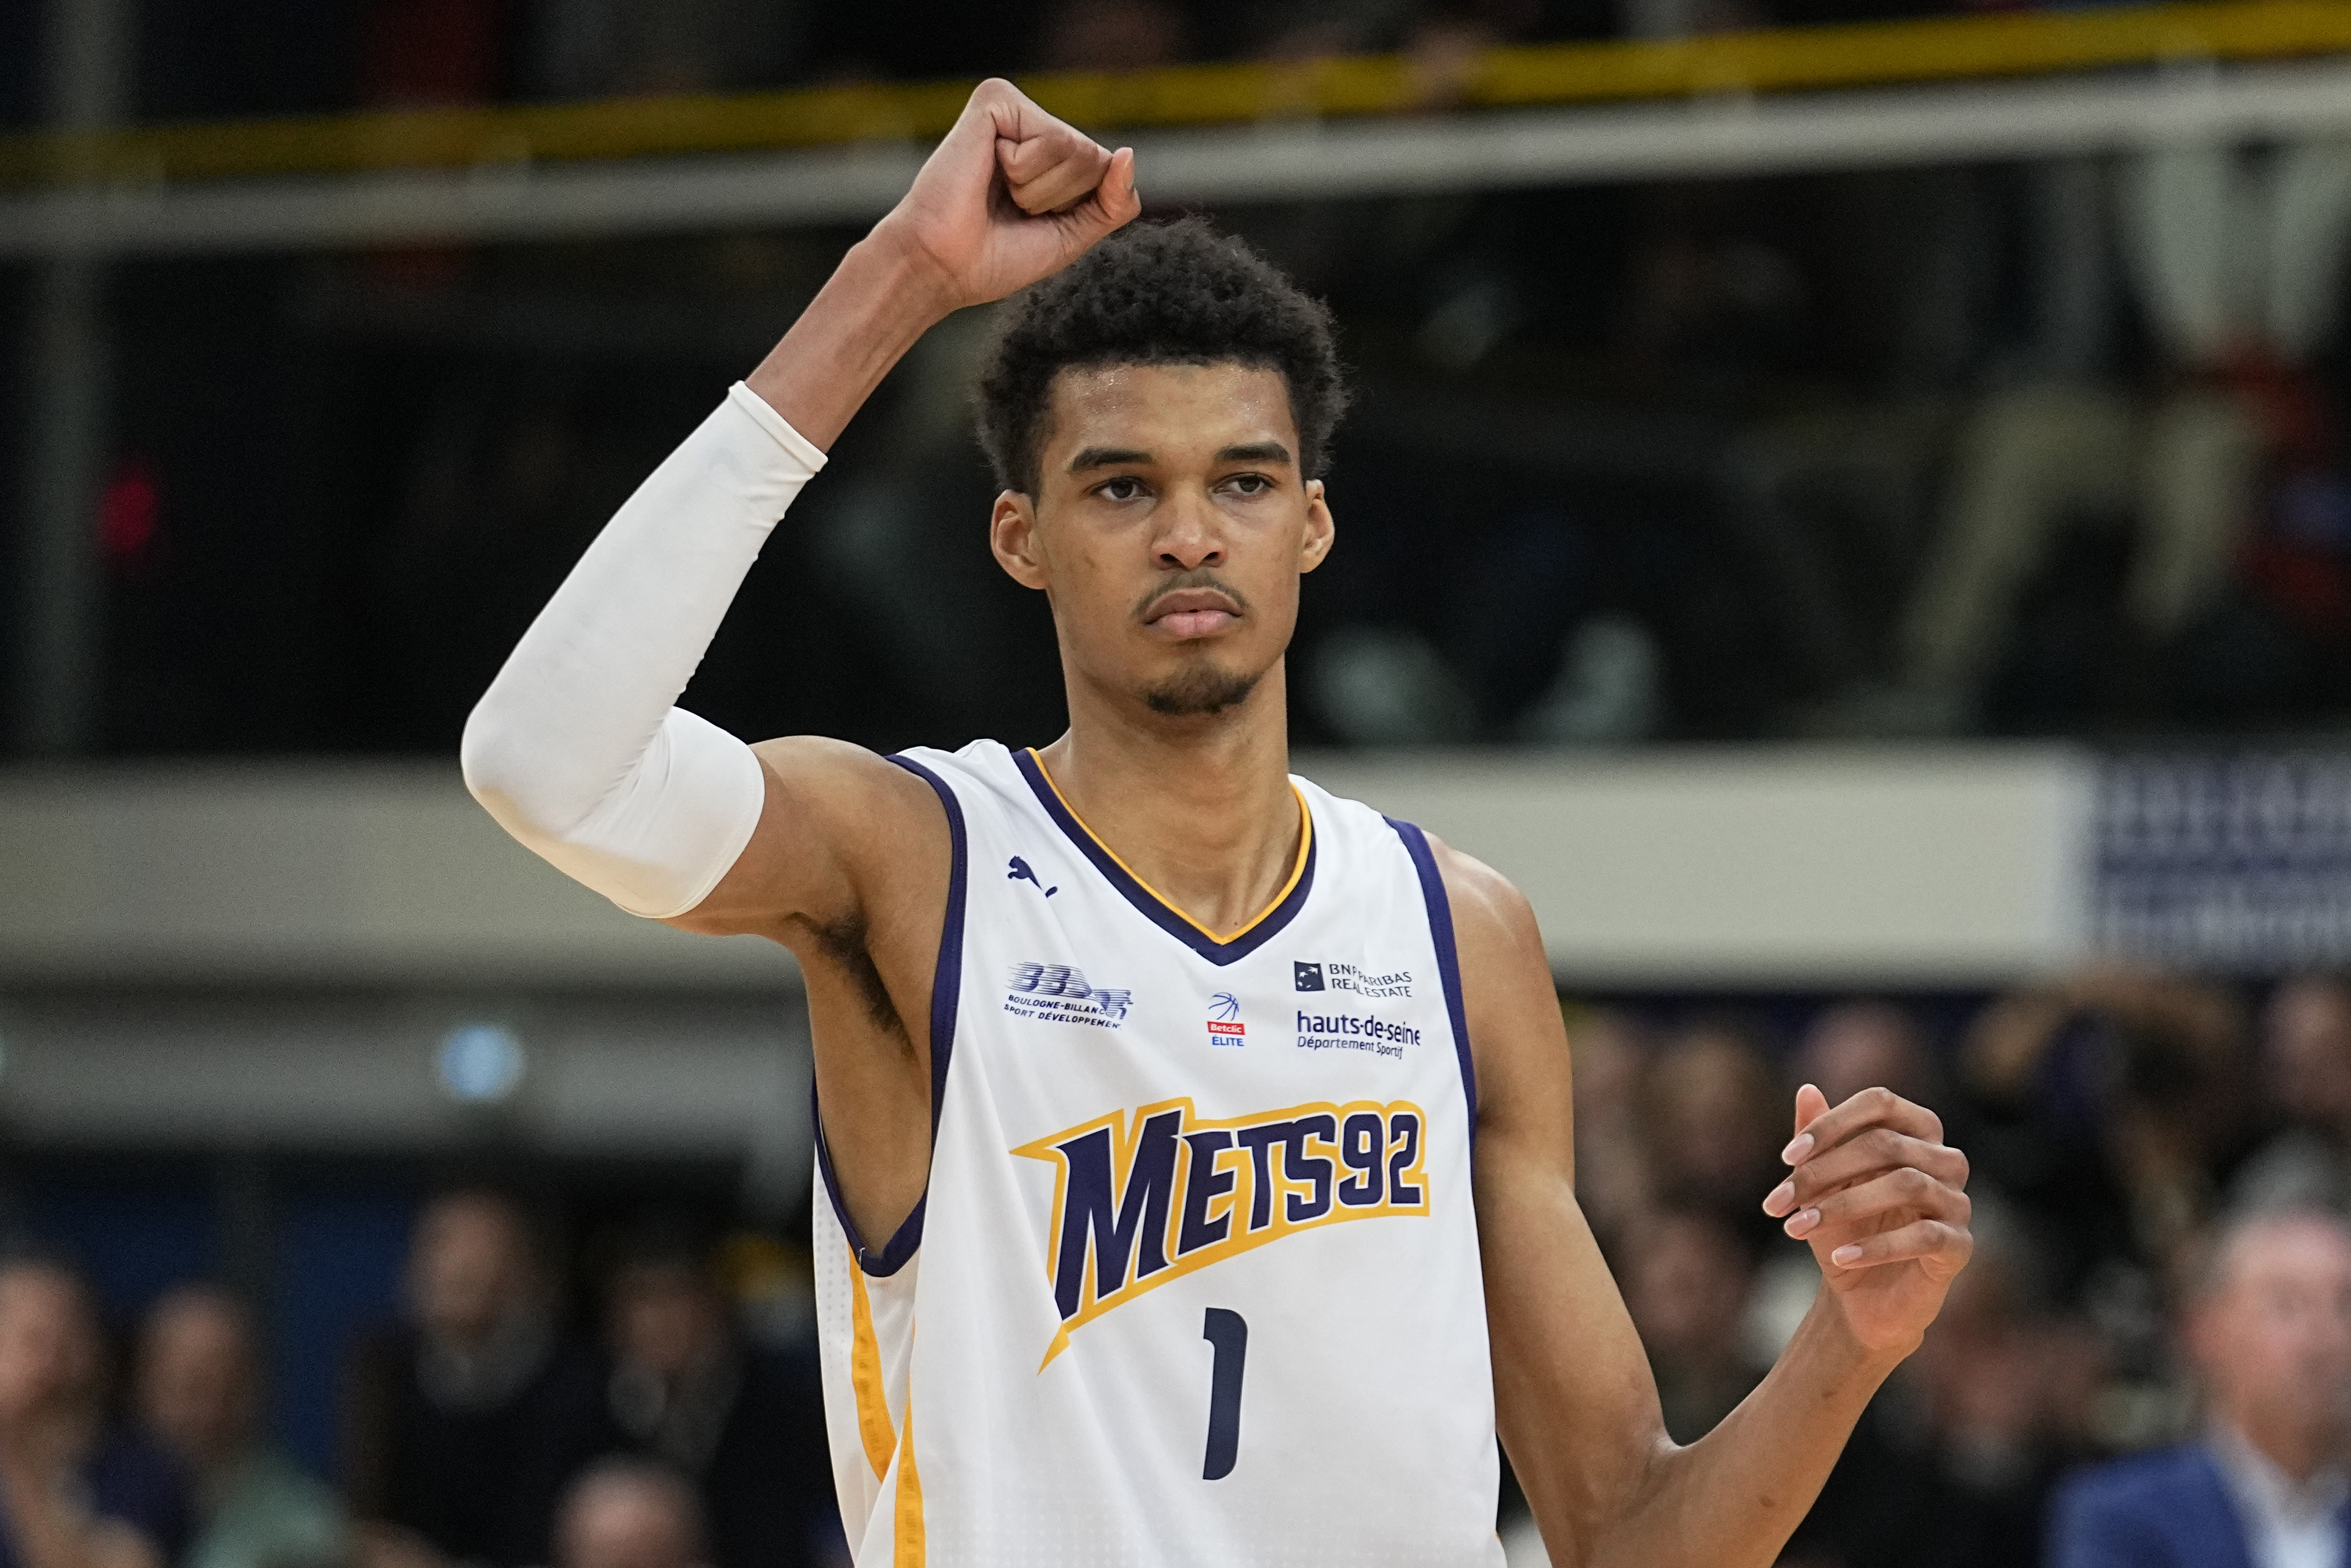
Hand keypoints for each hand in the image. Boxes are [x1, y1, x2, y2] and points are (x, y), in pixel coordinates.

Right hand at [873, 78, 1139, 313]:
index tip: (1031, 221)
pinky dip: (1022, 170)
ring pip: (1077, 149)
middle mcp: (1035, 126)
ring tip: (998, 191)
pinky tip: (988, 169)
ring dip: (1039, 189)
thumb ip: (1113, 203)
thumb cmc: (995, 256)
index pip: (1107, 172)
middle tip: (1011, 207)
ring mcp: (1015, 109)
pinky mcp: (995, 99)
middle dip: (1060, 199)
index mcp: (1051, 157)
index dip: (1076, 210)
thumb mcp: (1072, 236)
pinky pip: (1050, 139)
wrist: (942, 265)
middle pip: (1097, 159)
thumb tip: (1128, 154)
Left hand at [1760, 1084, 1971, 1356]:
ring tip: (1798, 1229)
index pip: (1880, 1103)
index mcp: (1914, 1132)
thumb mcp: (1820, 1184)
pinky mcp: (1960, 1245)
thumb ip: (1817, 1137)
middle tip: (1778, 1204)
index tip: (1786, 1157)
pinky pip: (1925, 1236)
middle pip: (1886, 1144)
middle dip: (1823, 1172)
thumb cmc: (1842, 1229)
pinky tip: (1840, 1258)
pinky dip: (1877, 1246)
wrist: (1860, 1296)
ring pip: (1908, 1184)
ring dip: (1844, 1206)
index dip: (1832, 1124)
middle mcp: (1945, 1160)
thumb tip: (1806, 1089)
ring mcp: (1957, 1202)